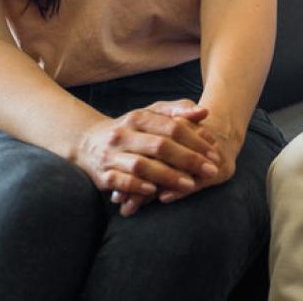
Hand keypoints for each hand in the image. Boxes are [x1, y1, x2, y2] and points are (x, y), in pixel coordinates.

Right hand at [75, 99, 222, 216]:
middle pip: (160, 146)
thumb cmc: (131, 129)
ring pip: (141, 165)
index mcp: (138, 118)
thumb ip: (177, 110)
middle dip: (188, 160)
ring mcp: (111, 155)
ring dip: (167, 176)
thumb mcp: (151, 114)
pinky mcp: (102, 175)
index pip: (171, 127)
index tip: (214, 153)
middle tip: (210, 171)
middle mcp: (123, 135)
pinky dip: (138, 187)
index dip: (195, 140)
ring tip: (189, 185)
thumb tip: (204, 112)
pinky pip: (120, 182)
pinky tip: (155, 191)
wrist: (88, 142)